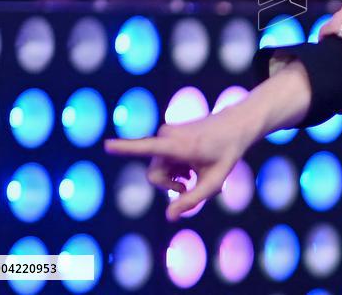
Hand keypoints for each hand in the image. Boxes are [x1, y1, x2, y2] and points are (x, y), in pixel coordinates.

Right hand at [104, 106, 252, 220]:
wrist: (235, 125)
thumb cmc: (227, 153)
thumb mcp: (214, 182)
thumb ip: (192, 200)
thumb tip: (169, 216)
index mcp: (177, 145)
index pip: (146, 147)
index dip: (125, 148)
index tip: (106, 145)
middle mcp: (167, 135)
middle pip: (155, 174)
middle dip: (170, 184)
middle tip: (190, 185)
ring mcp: (166, 132)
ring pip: (159, 167)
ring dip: (175, 175)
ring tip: (195, 172)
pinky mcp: (167, 133)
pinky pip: (163, 158)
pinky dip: (176, 166)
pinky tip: (192, 165)